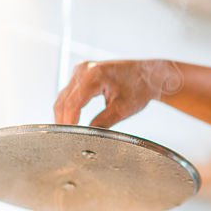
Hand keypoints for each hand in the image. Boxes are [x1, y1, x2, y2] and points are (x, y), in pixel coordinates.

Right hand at [53, 59, 182, 127]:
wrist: (148, 75)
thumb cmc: (139, 88)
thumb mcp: (122, 110)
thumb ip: (102, 123)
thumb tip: (86, 136)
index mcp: (93, 75)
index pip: (72, 104)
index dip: (68, 123)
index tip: (67, 139)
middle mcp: (83, 69)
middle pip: (64, 101)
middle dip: (63, 121)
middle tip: (65, 140)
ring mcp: (81, 70)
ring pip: (63, 97)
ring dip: (63, 115)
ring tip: (67, 133)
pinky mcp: (81, 73)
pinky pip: (68, 93)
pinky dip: (68, 107)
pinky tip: (70, 121)